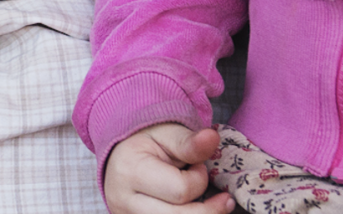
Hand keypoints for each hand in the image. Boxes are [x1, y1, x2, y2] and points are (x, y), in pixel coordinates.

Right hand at [103, 124, 229, 213]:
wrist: (122, 158)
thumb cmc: (148, 144)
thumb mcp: (168, 135)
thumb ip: (190, 142)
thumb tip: (212, 138)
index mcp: (129, 170)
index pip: (180, 191)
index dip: (199, 180)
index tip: (199, 167)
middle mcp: (122, 201)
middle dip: (207, 209)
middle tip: (220, 197)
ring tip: (213, 207)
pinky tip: (194, 212)